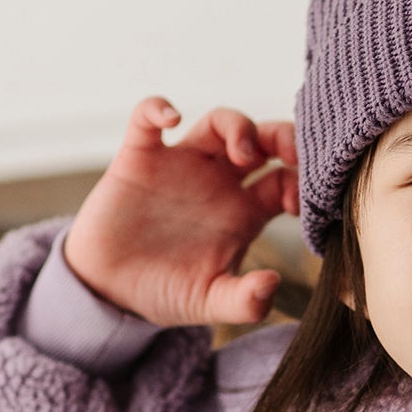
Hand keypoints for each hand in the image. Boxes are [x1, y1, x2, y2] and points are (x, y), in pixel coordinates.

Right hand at [61, 98, 300, 327]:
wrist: (110, 293)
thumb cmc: (165, 292)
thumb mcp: (210, 303)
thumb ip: (244, 302)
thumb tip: (272, 284)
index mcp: (245, 210)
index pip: (286, 179)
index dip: (301, 183)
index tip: (299, 203)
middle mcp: (219, 181)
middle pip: (263, 141)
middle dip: (282, 138)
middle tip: (290, 153)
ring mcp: (181, 165)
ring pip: (217, 122)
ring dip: (237, 126)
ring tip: (242, 153)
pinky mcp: (139, 159)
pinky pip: (147, 118)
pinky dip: (157, 108)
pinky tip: (172, 118)